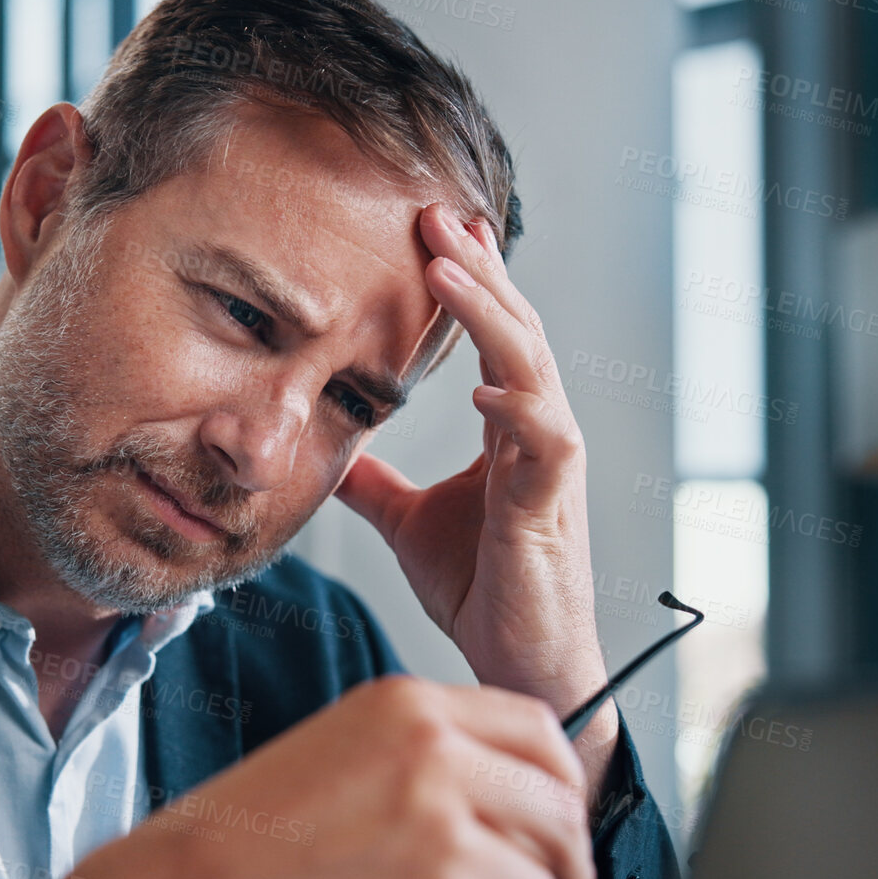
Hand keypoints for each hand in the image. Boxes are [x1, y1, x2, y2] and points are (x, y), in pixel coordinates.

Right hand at [18, 676, 596, 878]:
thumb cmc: (252, 830)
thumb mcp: (350, 744)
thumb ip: (436, 749)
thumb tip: (519, 790)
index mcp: (412, 707)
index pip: (542, 730)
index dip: (563, 783)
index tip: (563, 819)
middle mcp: (438, 759)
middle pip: (561, 807)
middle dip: (563, 862)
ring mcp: (447, 835)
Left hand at [333, 203, 605, 719]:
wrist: (520, 665)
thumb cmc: (482, 590)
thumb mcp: (408, 521)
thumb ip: (375, 481)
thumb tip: (326, 447)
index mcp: (510, 429)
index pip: (493, 334)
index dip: (467, 281)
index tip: (432, 229)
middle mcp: (538, 433)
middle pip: (515, 329)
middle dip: (476, 270)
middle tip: (436, 213)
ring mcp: (551, 467)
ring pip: (532, 367)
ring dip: (491, 315)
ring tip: (447, 268)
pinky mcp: (551, 509)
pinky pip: (546, 442)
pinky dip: (518, 407)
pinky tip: (484, 382)